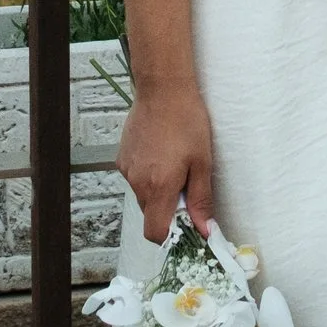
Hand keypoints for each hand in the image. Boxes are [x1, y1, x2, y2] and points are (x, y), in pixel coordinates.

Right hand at [118, 86, 215, 240]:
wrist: (162, 89)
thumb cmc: (187, 121)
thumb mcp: (202, 162)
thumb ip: (201, 199)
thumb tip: (204, 230)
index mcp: (159, 186)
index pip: (155, 233)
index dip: (172, 237)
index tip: (189, 226)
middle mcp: (138, 182)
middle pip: (151, 216)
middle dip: (169, 211)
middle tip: (188, 188)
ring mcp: (127, 170)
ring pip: (144, 197)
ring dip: (159, 192)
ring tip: (175, 166)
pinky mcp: (122, 159)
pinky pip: (136, 180)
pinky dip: (149, 177)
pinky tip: (162, 156)